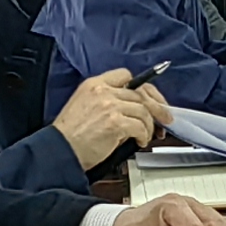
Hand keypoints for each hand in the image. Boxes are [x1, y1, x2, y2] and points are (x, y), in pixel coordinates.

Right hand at [49, 69, 165, 167]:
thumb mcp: (85, 106)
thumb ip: (108, 101)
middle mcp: (102, 91)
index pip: (126, 76)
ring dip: (148, 125)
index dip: (143, 88)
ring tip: (146, 136)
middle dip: (156, 107)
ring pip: (143, 110)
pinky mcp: (114, 123)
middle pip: (140, 93)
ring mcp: (109, 106)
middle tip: (165, 118)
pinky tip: (140, 142)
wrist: (60, 150)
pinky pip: (140, 126)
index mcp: (94, 84)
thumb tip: (135, 111)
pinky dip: (144, 135)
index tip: (152, 98)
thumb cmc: (72, 135)